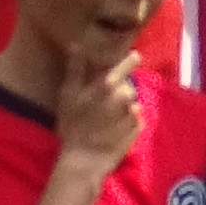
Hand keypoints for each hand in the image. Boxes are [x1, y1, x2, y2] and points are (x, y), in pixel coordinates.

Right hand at [57, 55, 142, 173]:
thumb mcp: (68, 94)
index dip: (130, 59)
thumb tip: (76, 44)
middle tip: (103, 102)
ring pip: (131, 102)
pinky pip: (134, 119)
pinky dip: (127, 121)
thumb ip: (75, 68)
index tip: (133, 56)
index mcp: (108, 84)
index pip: (127, 63)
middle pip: (128, 85)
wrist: (84, 160)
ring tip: (105, 118)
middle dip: (119, 90)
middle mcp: (125, 96)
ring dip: (122, 106)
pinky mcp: (137, 128)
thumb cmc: (72, 126)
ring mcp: (133, 113)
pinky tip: (112, 129)